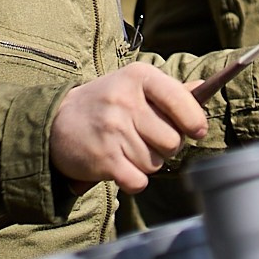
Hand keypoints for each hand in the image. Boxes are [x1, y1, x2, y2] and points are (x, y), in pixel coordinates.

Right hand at [50, 63, 207, 193]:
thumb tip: (202, 88)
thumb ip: (170, 91)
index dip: (194, 120)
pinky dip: (134, 180)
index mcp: (138, 77)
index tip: (197, 130)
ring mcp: (113, 130)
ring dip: (147, 163)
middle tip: (150, 141)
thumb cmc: (106, 103)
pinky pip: (139, 181)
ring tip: (128, 149)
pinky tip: (122, 167)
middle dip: (167, 148)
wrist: (56, 122)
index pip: (181, 100)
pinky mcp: (103, 158)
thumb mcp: (134, 86)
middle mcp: (125, 101)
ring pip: (156, 163)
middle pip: (173, 140)